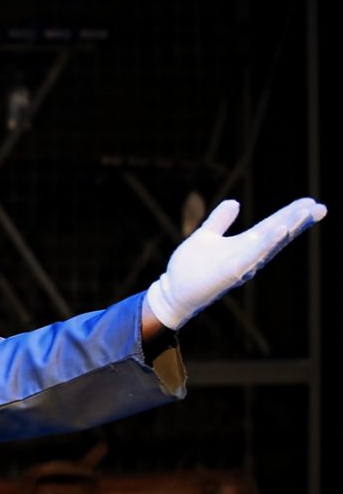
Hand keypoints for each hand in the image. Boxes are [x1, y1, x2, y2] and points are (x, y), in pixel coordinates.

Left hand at [145, 197, 326, 329]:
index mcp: (243, 245)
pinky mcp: (231, 272)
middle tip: (321, 207)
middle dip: (298, 221)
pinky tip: (279, 230)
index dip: (290, 215)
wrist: (173, 292)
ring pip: (269, 244)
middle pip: (277, 234)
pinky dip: (266, 243)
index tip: (311, 202)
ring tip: (304, 213)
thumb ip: (220, 220)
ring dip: (287, 229)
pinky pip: (252, 255)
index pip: (272, 226)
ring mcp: (241, 264)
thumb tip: (234, 202)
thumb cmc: (191, 268)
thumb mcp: (206, 236)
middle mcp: (248, 255)